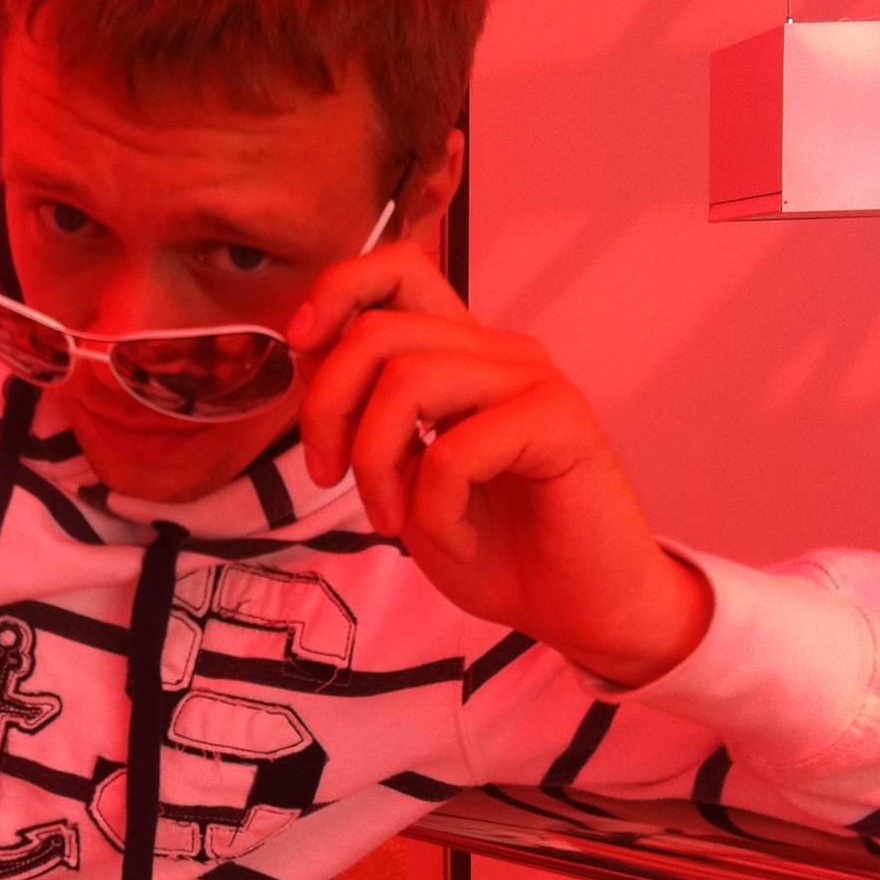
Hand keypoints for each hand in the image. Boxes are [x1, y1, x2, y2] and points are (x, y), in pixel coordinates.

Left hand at [288, 239, 712, 687]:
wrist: (581, 610)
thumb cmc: (496, 548)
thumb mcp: (403, 480)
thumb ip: (365, 415)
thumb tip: (309, 352)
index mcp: (462, 356)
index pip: (399, 269)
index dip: (337, 289)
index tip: (298, 346)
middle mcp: (499, 354)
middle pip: (379, 330)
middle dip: (327, 409)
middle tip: (326, 478)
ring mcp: (534, 382)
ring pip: (407, 380)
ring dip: (376, 466)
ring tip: (394, 523)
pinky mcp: (561, 422)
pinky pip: (456, 450)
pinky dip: (434, 510)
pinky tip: (457, 542)